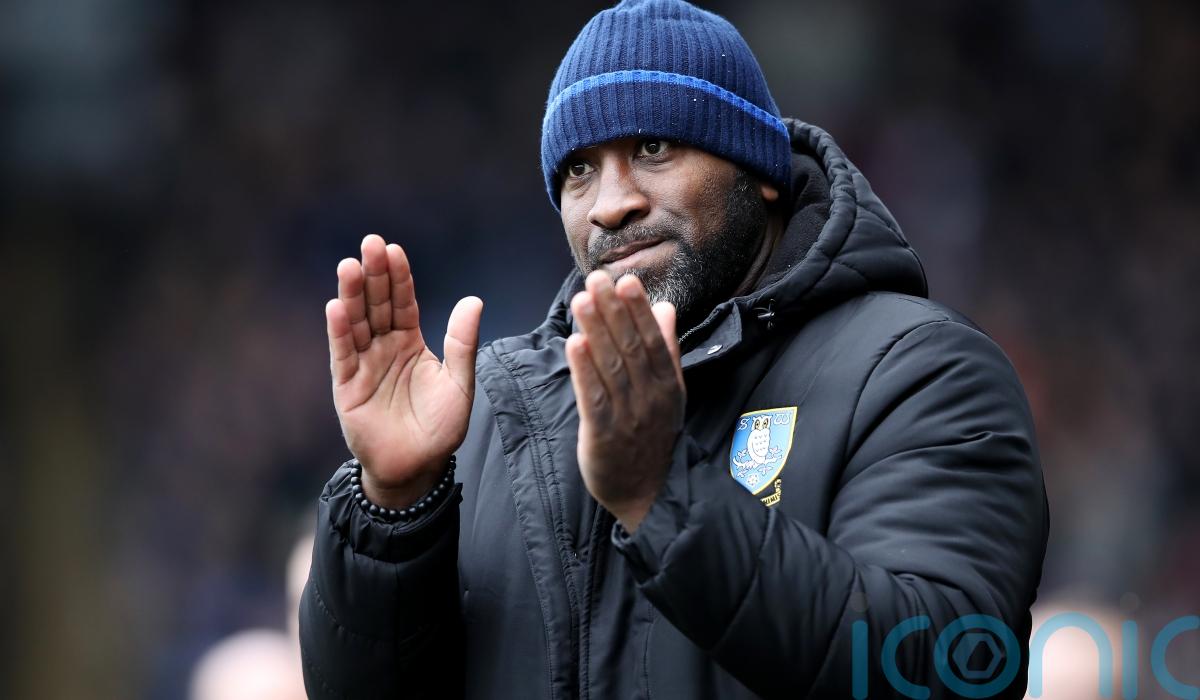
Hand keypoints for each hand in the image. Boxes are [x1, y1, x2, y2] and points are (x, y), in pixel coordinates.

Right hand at [326, 234, 482, 508]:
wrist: (417, 468)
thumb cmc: (440, 428)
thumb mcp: (460, 384)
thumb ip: (463, 344)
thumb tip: (474, 300)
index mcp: (411, 342)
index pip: (403, 302)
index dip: (398, 277)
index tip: (394, 249)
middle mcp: (384, 347)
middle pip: (377, 304)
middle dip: (373, 274)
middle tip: (370, 243)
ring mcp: (364, 364)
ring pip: (357, 323)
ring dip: (352, 295)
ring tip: (349, 266)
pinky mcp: (347, 386)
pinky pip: (343, 354)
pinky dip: (339, 331)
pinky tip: (336, 307)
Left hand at [566, 271, 685, 532]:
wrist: (646, 494)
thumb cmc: (653, 437)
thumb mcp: (669, 392)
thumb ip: (665, 349)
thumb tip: (665, 307)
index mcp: (666, 384)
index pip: (652, 339)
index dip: (638, 309)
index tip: (625, 280)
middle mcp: (650, 397)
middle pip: (630, 347)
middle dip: (613, 311)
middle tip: (596, 279)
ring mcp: (628, 416)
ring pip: (611, 367)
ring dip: (596, 331)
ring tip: (581, 300)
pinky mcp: (603, 435)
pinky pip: (593, 398)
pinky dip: (584, 370)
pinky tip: (574, 344)